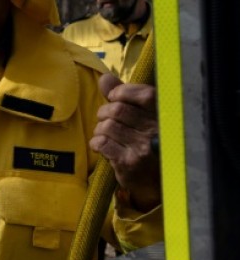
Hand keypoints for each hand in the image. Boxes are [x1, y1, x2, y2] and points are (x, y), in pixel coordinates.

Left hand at [89, 73, 160, 210]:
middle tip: (106, 120)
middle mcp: (157, 130)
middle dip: (104, 113)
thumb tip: (104, 78)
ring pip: (107, 127)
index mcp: (163, 114)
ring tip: (106, 134)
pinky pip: (102, 143)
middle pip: (117, 110)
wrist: (155, 180)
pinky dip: (96, 142)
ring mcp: (144, 147)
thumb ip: (124, 95)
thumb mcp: (142, 116)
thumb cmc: (146, 141)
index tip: (115, 98)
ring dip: (100, 130)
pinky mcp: (129, 163)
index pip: (142, 94)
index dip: (121, 92)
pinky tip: (102, 146)